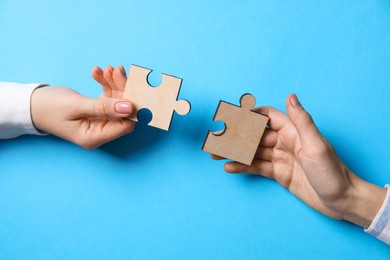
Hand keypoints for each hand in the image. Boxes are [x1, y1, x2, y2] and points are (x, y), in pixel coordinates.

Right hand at [31, 65, 133, 148]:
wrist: (28, 104)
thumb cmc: (48, 107)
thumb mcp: (77, 106)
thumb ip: (104, 107)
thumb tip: (130, 107)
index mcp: (95, 137)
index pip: (125, 124)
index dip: (131, 105)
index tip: (129, 84)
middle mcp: (99, 132)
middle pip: (122, 111)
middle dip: (122, 89)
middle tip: (116, 70)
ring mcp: (98, 121)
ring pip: (116, 101)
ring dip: (114, 83)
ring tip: (107, 68)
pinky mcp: (95, 111)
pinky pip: (106, 97)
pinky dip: (104, 84)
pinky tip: (97, 71)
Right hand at [212, 94, 385, 227]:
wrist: (341, 200)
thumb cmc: (332, 171)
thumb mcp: (316, 145)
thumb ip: (302, 121)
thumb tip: (290, 95)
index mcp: (293, 131)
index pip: (267, 117)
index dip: (250, 114)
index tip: (231, 115)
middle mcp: (285, 142)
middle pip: (255, 136)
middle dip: (235, 137)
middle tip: (216, 140)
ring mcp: (281, 158)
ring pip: (252, 152)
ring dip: (234, 153)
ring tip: (215, 154)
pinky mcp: (279, 174)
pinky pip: (257, 168)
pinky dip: (243, 167)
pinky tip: (229, 167)